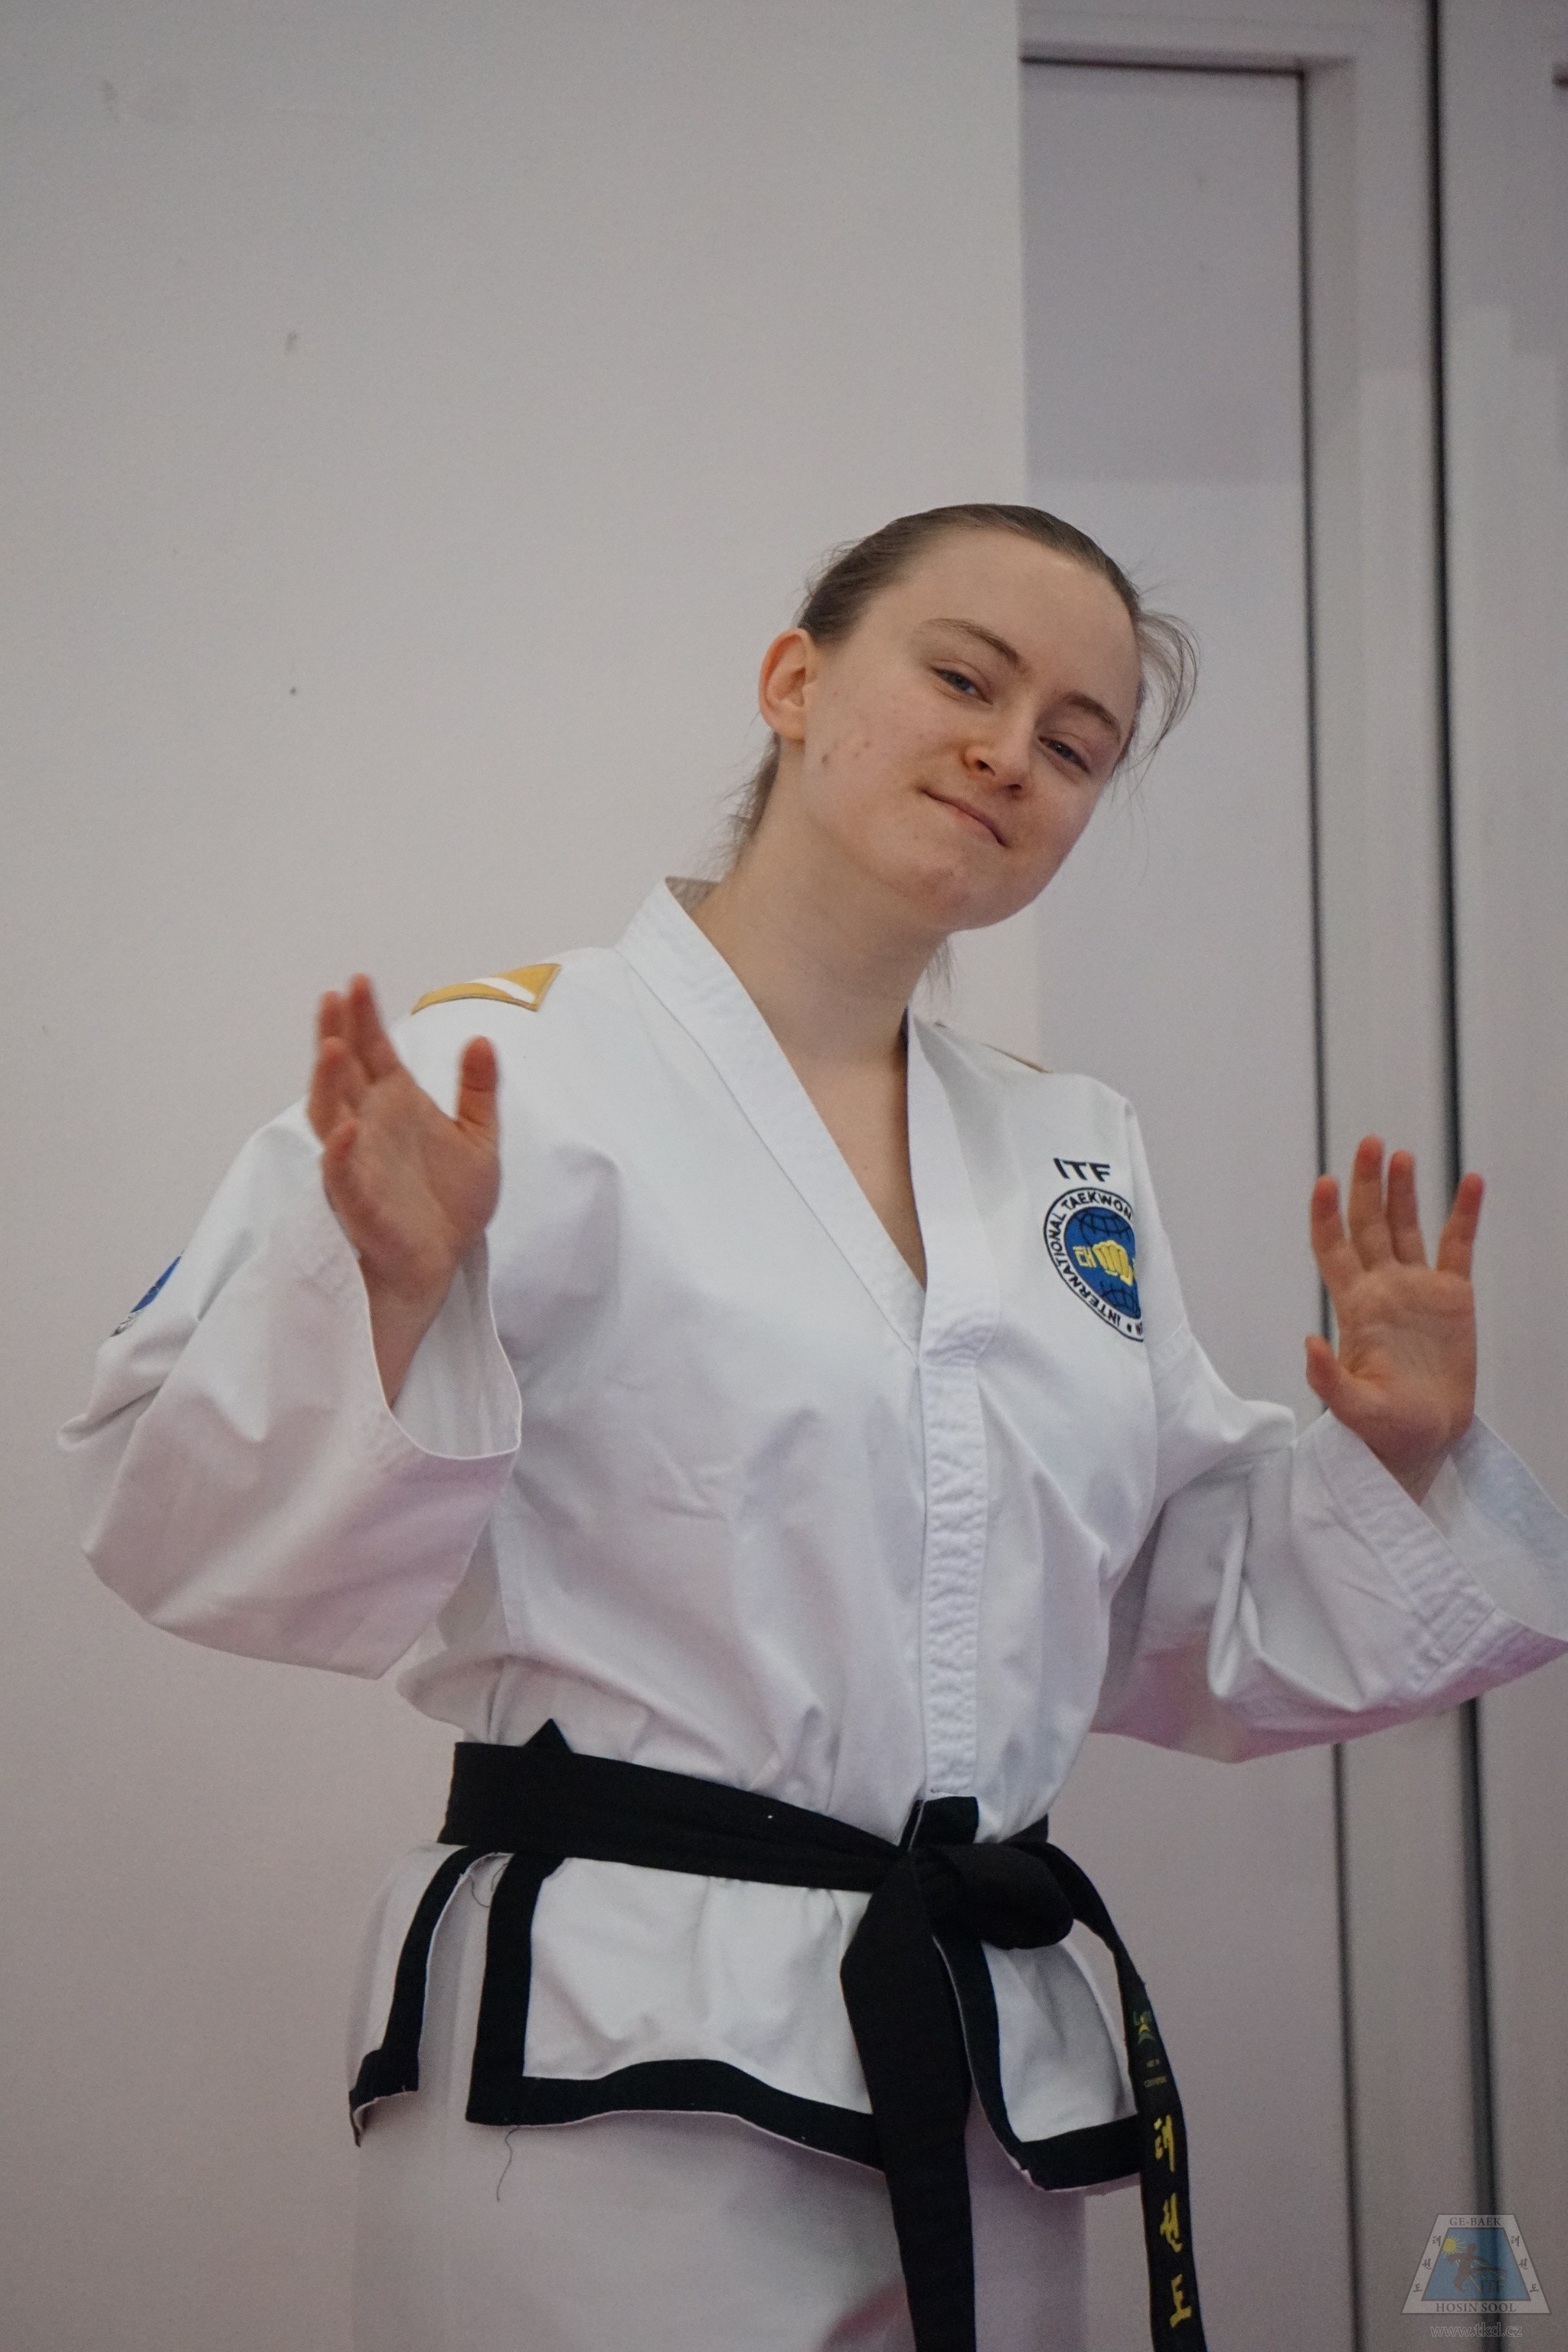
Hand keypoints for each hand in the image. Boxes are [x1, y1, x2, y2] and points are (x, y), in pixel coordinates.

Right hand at [308, 975, 499, 1399]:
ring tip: (333, 1048)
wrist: (443, 1263)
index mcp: (394, 1105)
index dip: (364, 1019)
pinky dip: (340, 1153)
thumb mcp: (479, 1139)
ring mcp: (357, 1163)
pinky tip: (346, 1129)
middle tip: (335, 998)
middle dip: (338, 1035)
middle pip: (343, 1074)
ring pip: (331, 1116)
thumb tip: (482, 1040)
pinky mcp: (358, 1203)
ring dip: (327, 1083)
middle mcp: (367, 1127)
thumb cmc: (450, 1204)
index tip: (358, 981)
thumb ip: (478, 1091)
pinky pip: (342, 1176)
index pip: (373, 1052)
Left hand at [1304, 1137, 1480, 1501]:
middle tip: (1368, 1143)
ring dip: (1403, 1191)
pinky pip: (1459, 1246)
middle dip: (1367, 1184)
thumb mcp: (1352, 1408)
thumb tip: (1309, 1341)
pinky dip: (1465, 1213)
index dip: (1326, 1215)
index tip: (1324, 1182)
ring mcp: (1417, 1289)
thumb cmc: (1383, 1429)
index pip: (1332, 1249)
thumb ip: (1328, 1379)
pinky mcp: (1453, 1298)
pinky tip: (1471, 1181)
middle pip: (1369, 1224)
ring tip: (1401, 1154)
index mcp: (1354, 1307)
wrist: (1423, 1439)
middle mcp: (1382, 1288)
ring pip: (1407, 1227)